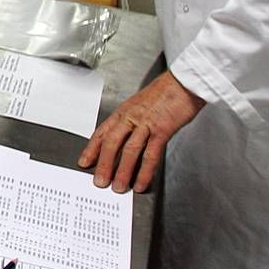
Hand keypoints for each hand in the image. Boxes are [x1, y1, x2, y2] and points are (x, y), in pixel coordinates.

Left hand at [78, 72, 204, 192]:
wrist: (184, 82)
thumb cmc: (165, 92)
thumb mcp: (141, 104)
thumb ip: (132, 120)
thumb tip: (125, 137)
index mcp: (124, 111)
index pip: (102, 132)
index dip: (92, 149)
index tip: (84, 162)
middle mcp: (131, 117)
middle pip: (111, 143)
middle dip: (103, 164)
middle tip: (99, 181)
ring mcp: (146, 123)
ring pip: (129, 150)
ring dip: (122, 171)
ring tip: (118, 186)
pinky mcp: (162, 130)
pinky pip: (150, 154)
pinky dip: (145, 171)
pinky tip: (141, 182)